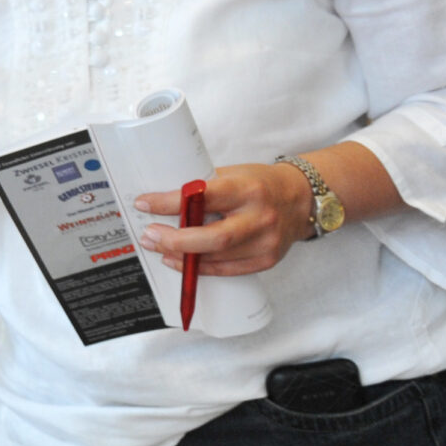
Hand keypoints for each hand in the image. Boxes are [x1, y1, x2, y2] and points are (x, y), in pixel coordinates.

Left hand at [135, 163, 314, 276]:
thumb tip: (160, 200)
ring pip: (216, 257)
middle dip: (175, 239)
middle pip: (212, 237)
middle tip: (149, 235)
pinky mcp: (266, 260)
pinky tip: (180, 261)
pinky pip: (226, 270)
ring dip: (181, 255)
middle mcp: (260, 217)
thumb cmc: (260, 184)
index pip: (204, 197)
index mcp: (249, 189)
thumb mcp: (233, 175)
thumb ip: (202, 188)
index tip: (144, 204)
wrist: (301, 200)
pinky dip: (199, 267)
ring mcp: (265, 243)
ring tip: (157, 246)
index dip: (170, 202)